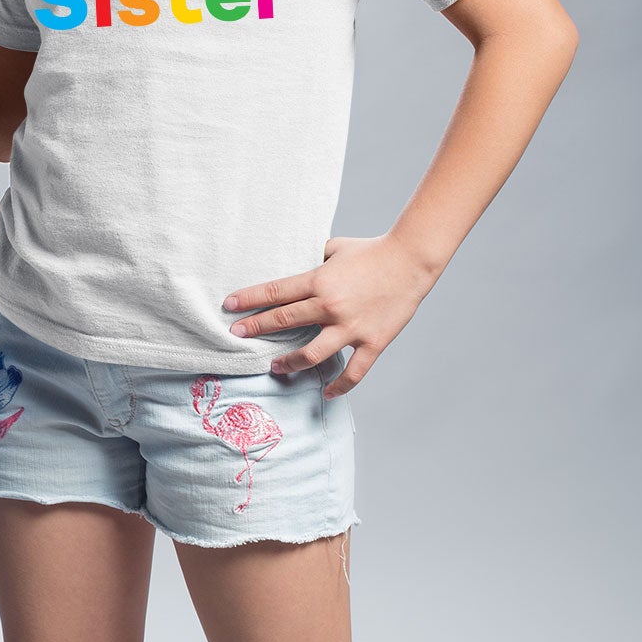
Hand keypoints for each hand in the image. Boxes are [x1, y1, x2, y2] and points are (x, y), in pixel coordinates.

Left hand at [222, 233, 441, 395]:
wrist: (411, 259)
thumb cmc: (371, 251)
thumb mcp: (334, 248)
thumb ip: (312, 259)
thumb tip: (292, 262)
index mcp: (319, 280)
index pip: (275, 292)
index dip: (249, 299)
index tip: (229, 306)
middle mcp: (330, 306)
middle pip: (284, 320)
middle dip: (256, 328)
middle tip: (237, 335)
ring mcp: (351, 327)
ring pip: (311, 353)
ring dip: (289, 362)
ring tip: (275, 366)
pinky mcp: (372, 342)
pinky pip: (353, 372)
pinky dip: (339, 386)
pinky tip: (326, 393)